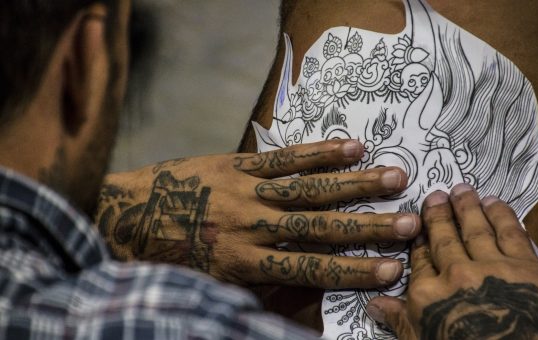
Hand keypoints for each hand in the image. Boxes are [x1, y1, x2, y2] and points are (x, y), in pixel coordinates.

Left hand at [97, 139, 418, 289]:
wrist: (126, 216)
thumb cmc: (170, 257)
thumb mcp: (213, 284)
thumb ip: (260, 286)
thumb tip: (307, 294)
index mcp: (244, 263)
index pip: (310, 269)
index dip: (353, 271)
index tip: (391, 269)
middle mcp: (251, 226)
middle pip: (319, 227)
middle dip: (367, 227)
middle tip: (409, 222)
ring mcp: (246, 190)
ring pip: (308, 188)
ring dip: (353, 184)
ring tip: (393, 178)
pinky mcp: (237, 164)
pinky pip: (283, 158)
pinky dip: (318, 153)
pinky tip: (350, 147)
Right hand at [367, 184, 537, 339]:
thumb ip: (401, 322)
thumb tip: (373, 304)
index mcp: (429, 296)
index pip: (420, 262)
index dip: (418, 243)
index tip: (417, 229)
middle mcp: (456, 275)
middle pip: (444, 239)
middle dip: (439, 216)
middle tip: (435, 195)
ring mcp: (492, 268)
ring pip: (476, 230)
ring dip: (468, 208)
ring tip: (462, 190)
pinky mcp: (527, 267)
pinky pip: (511, 234)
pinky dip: (502, 216)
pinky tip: (494, 203)